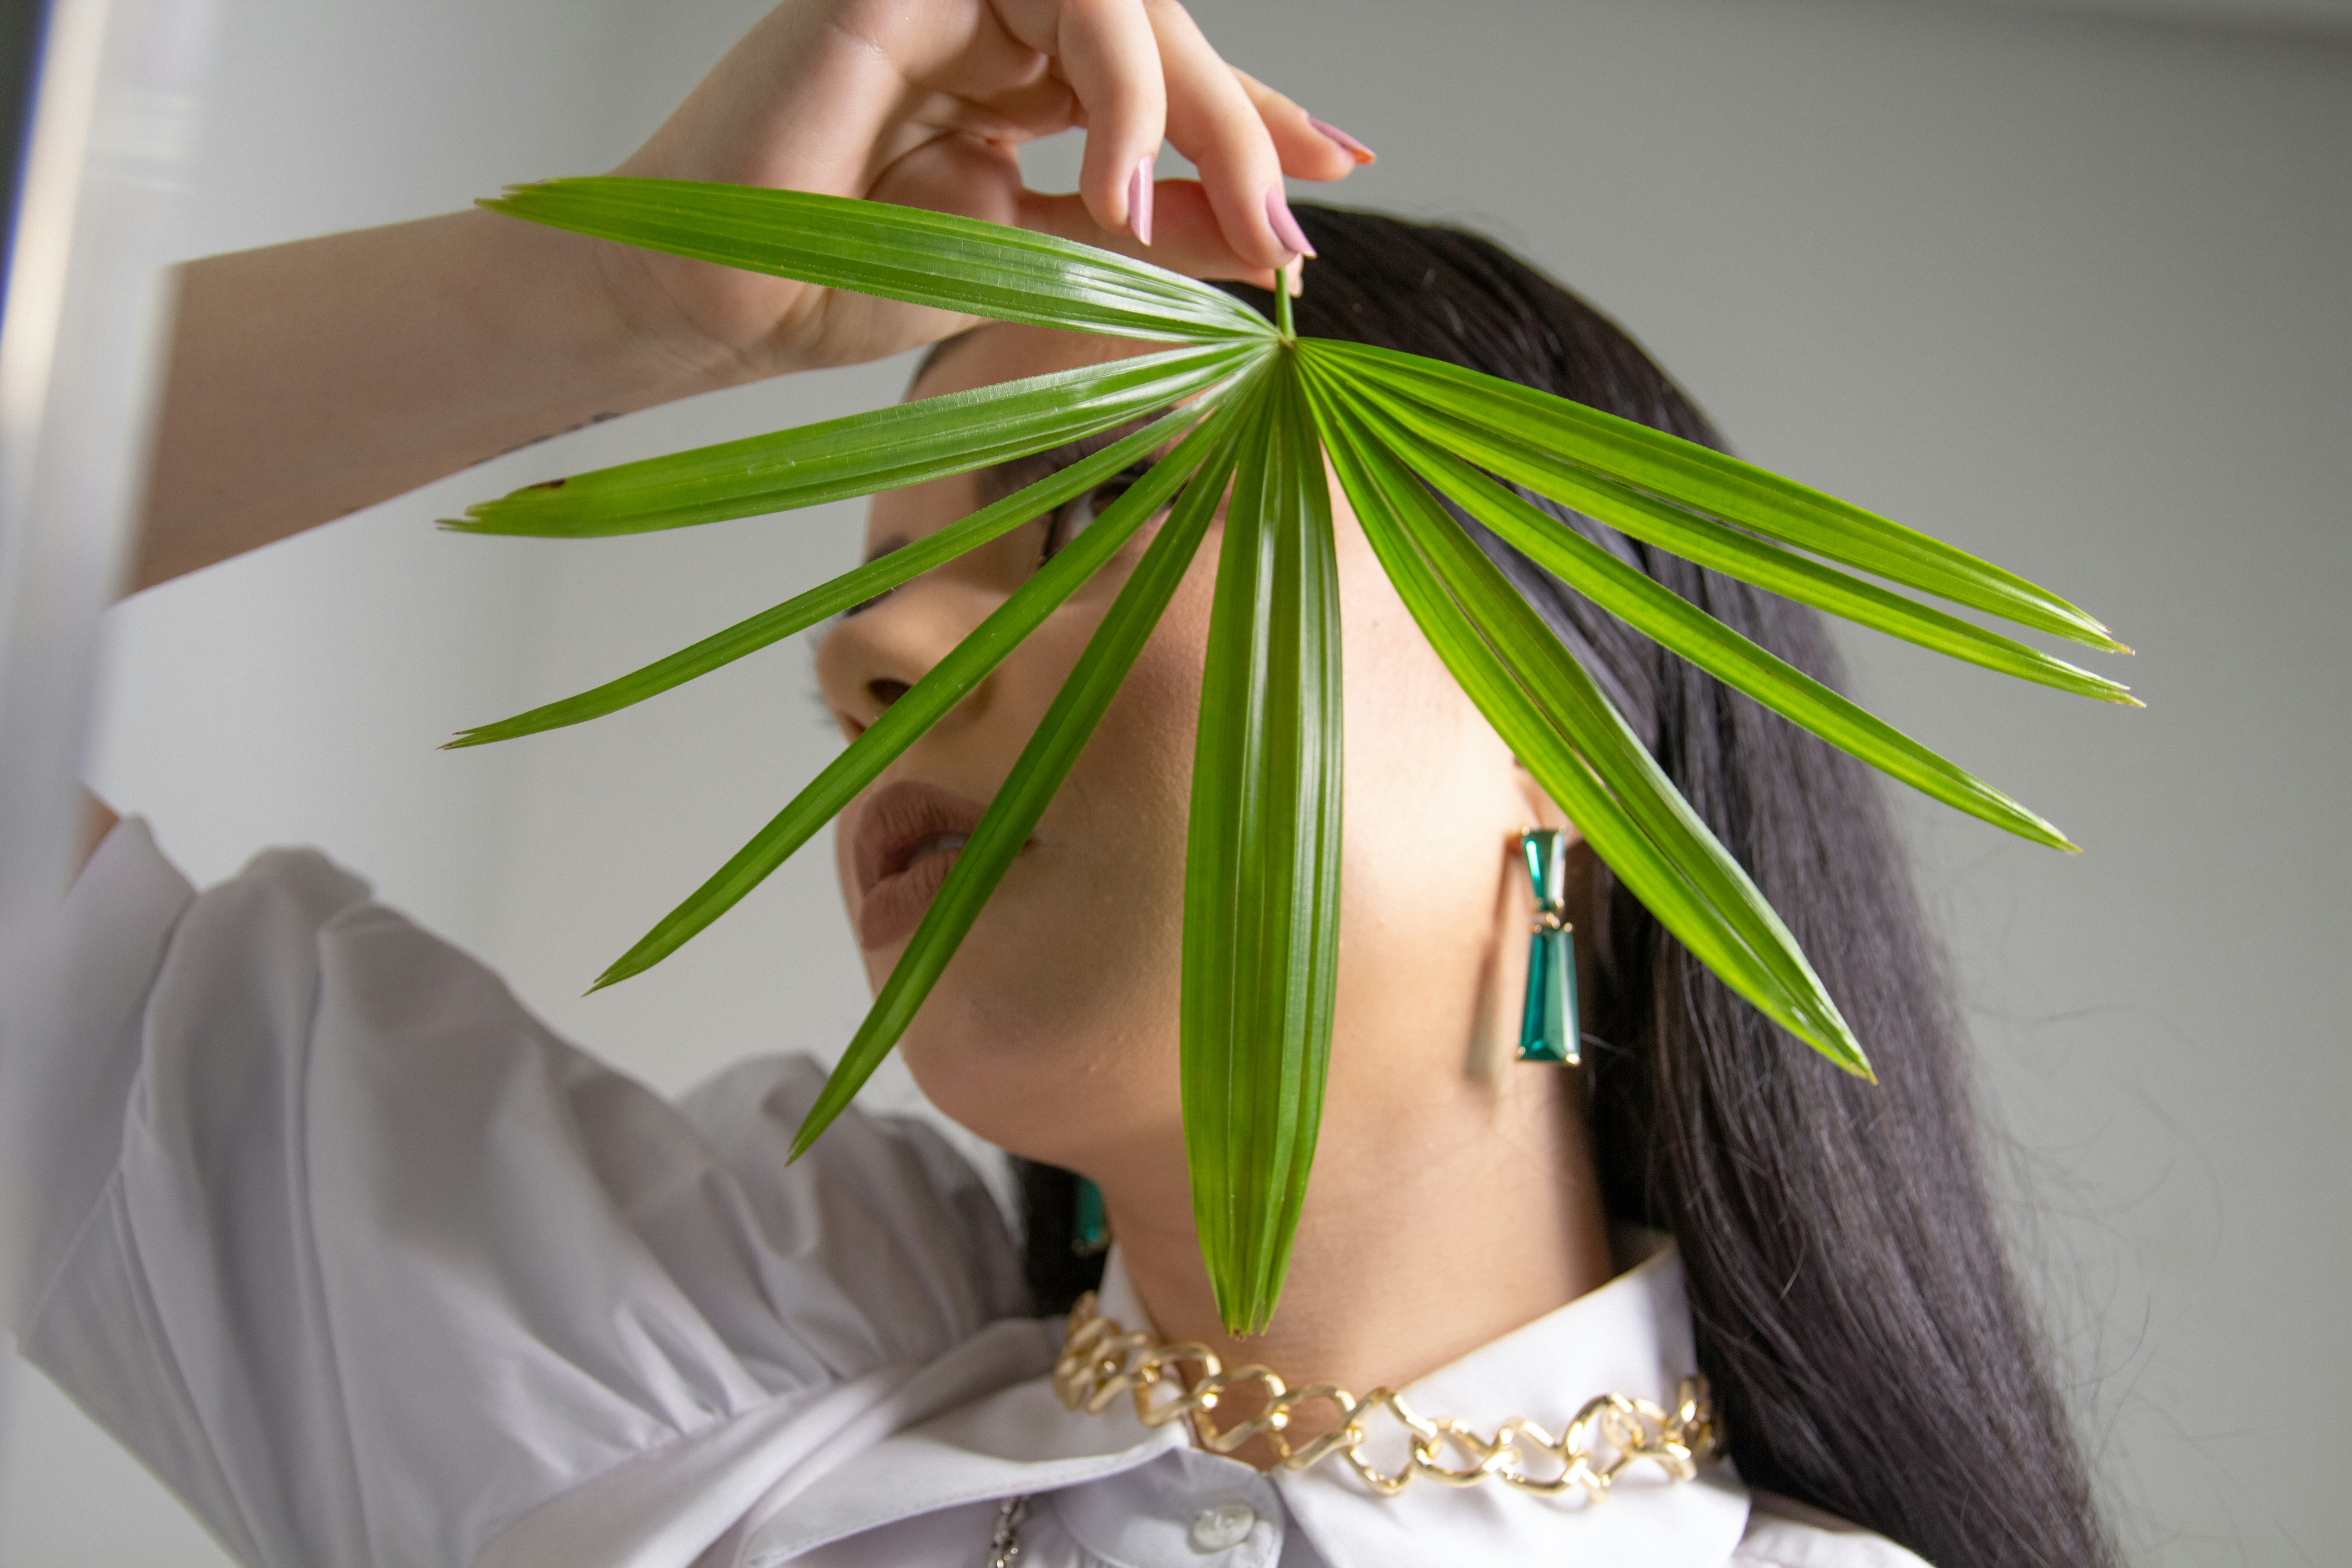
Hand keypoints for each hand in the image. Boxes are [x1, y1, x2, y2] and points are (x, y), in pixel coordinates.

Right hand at [599, 0, 1368, 377]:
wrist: (715, 306)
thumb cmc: (836, 284)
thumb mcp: (1040, 267)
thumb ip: (1147, 235)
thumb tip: (1269, 235)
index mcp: (1014, 81)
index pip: (1158, 81)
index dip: (1251, 117)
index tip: (1332, 170)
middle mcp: (989, 24)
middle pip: (1158, 37)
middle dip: (1245, 124)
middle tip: (1291, 224)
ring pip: (1125, 3)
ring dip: (1196, 108)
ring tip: (1219, 218)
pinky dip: (1116, 88)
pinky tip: (1118, 188)